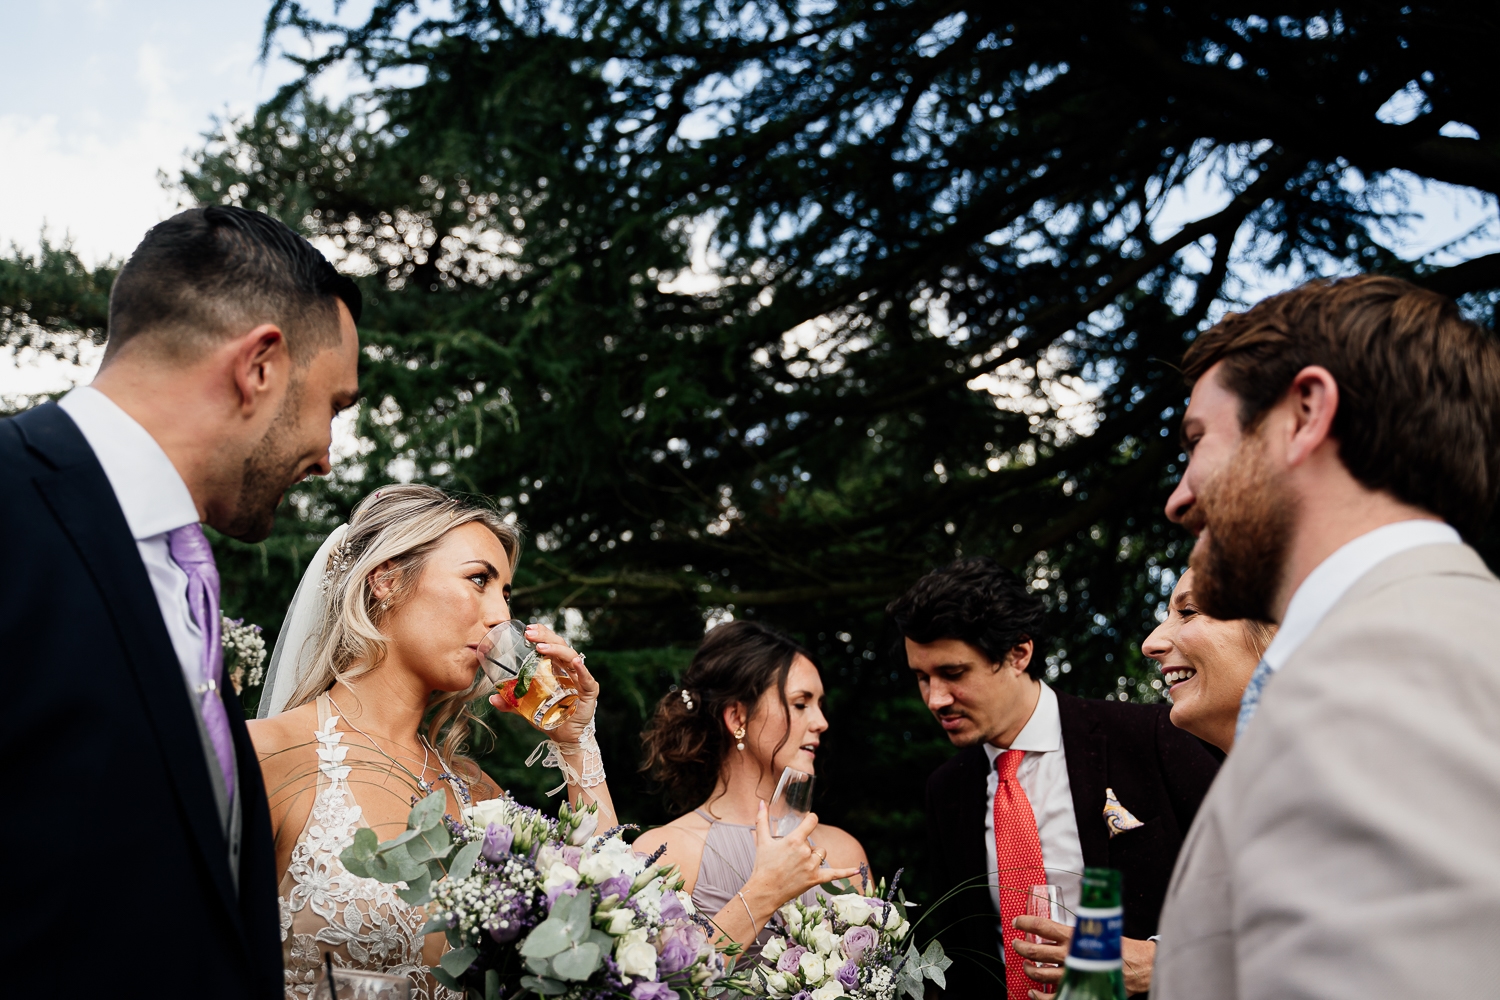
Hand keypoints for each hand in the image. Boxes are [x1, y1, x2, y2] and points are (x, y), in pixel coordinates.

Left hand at [488, 623, 597, 742]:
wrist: (565, 737)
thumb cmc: (549, 716)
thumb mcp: (525, 707)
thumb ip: (510, 701)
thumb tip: (492, 697)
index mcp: (556, 667)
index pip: (551, 644)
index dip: (542, 633)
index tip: (527, 629)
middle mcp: (569, 669)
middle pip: (560, 646)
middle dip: (545, 637)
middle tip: (529, 634)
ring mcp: (580, 679)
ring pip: (571, 657)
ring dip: (556, 650)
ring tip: (541, 647)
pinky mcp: (589, 691)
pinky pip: (586, 678)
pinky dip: (582, 670)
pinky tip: (575, 663)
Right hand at [742, 800, 861, 913]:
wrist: (764, 891)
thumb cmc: (763, 865)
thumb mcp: (762, 840)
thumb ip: (762, 820)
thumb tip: (761, 803)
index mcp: (794, 840)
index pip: (811, 821)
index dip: (810, 819)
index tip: (809, 820)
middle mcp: (805, 852)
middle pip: (814, 842)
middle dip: (804, 846)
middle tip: (789, 857)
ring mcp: (812, 866)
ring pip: (821, 854)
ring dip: (813, 856)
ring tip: (797, 865)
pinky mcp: (816, 879)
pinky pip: (835, 874)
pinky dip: (846, 872)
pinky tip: (857, 870)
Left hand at [1011, 916, 1155, 996]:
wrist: (1139, 966)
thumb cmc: (1119, 947)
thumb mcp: (1097, 929)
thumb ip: (1077, 928)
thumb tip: (1062, 923)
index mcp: (1075, 936)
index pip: (1043, 926)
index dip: (1026, 922)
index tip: (1017, 921)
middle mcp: (1070, 954)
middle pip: (1036, 950)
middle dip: (1021, 947)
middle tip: (1016, 943)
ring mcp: (1072, 973)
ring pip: (1040, 972)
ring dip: (1028, 968)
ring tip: (1025, 964)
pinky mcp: (1078, 989)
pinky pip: (1052, 996)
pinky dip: (1039, 996)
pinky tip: (1033, 992)